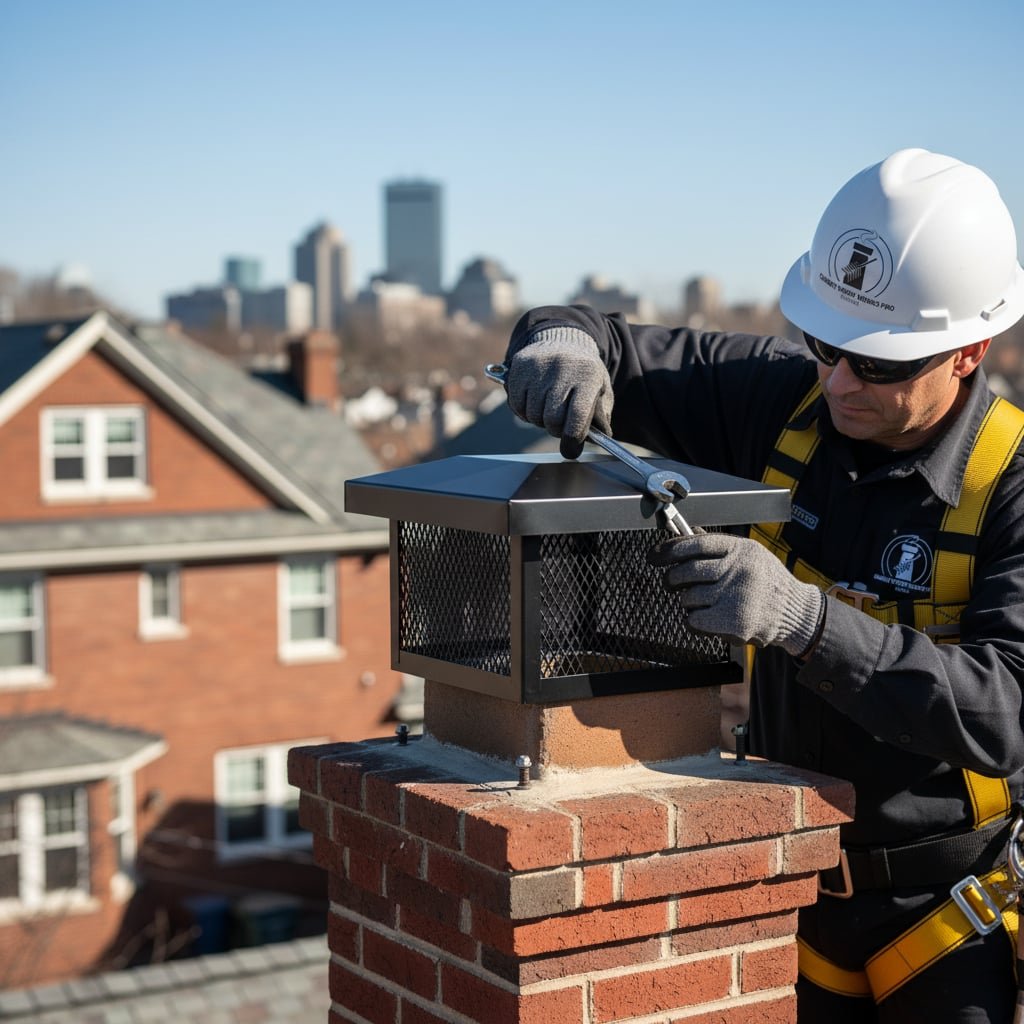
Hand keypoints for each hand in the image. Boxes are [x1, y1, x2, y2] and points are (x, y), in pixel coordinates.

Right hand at [505, 326, 612, 458]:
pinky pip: (517, 405)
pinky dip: (524, 411)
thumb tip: (591, 442)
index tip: (571, 448)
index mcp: (588, 375)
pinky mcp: (520, 367)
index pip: (578, 415)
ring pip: (534, 415)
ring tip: (548, 409)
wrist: (563, 340)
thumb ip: (599, 416)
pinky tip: (534, 402)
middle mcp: (562, 368)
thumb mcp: (600, 390)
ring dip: (540, 420)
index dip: (573, 437)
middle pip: (553, 418)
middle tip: (559, 425)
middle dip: (556, 430)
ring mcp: (538, 367)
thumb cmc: (583, 374)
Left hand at [647, 533, 824, 656]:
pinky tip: (706, 618)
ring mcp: (736, 596)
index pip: (696, 543)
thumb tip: (686, 534)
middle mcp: (738, 570)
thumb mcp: (748, 554)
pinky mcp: (734, 621)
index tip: (655, 555)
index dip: (671, 549)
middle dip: (672, 579)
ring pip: (688, 598)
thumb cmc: (766, 581)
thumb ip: (719, 548)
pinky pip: (694, 620)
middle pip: (687, 572)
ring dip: (688, 602)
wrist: (794, 611)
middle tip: (670, 583)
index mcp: (740, 549)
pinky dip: (693, 621)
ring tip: (705, 602)